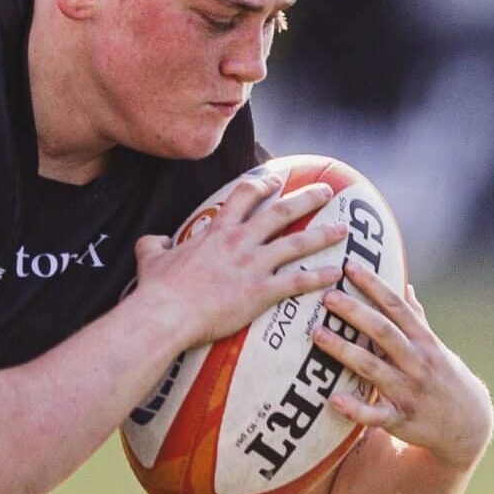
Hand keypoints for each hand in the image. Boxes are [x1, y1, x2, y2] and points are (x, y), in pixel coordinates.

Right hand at [128, 175, 346, 348]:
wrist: (166, 313)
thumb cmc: (158, 288)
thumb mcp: (150, 257)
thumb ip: (155, 244)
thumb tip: (156, 240)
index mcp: (216, 231)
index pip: (244, 195)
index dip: (263, 184)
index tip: (277, 180)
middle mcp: (239, 242)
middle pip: (280, 212)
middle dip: (307, 199)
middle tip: (327, 191)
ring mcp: (252, 266)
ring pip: (296, 243)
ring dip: (323, 234)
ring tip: (343, 229)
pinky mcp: (261, 291)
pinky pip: (298, 281)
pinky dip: (319, 277)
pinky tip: (335, 273)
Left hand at [314, 267, 493, 469]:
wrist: (468, 425)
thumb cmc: (444, 378)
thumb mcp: (435, 347)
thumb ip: (416, 318)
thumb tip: (405, 284)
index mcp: (423, 341)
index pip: (397, 307)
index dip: (374, 285)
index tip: (350, 265)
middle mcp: (417, 363)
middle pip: (384, 332)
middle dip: (355, 313)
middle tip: (327, 296)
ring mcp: (409, 391)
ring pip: (374, 369)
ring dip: (345, 351)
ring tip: (318, 334)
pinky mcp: (401, 419)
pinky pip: (376, 414)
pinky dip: (356, 408)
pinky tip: (333, 399)